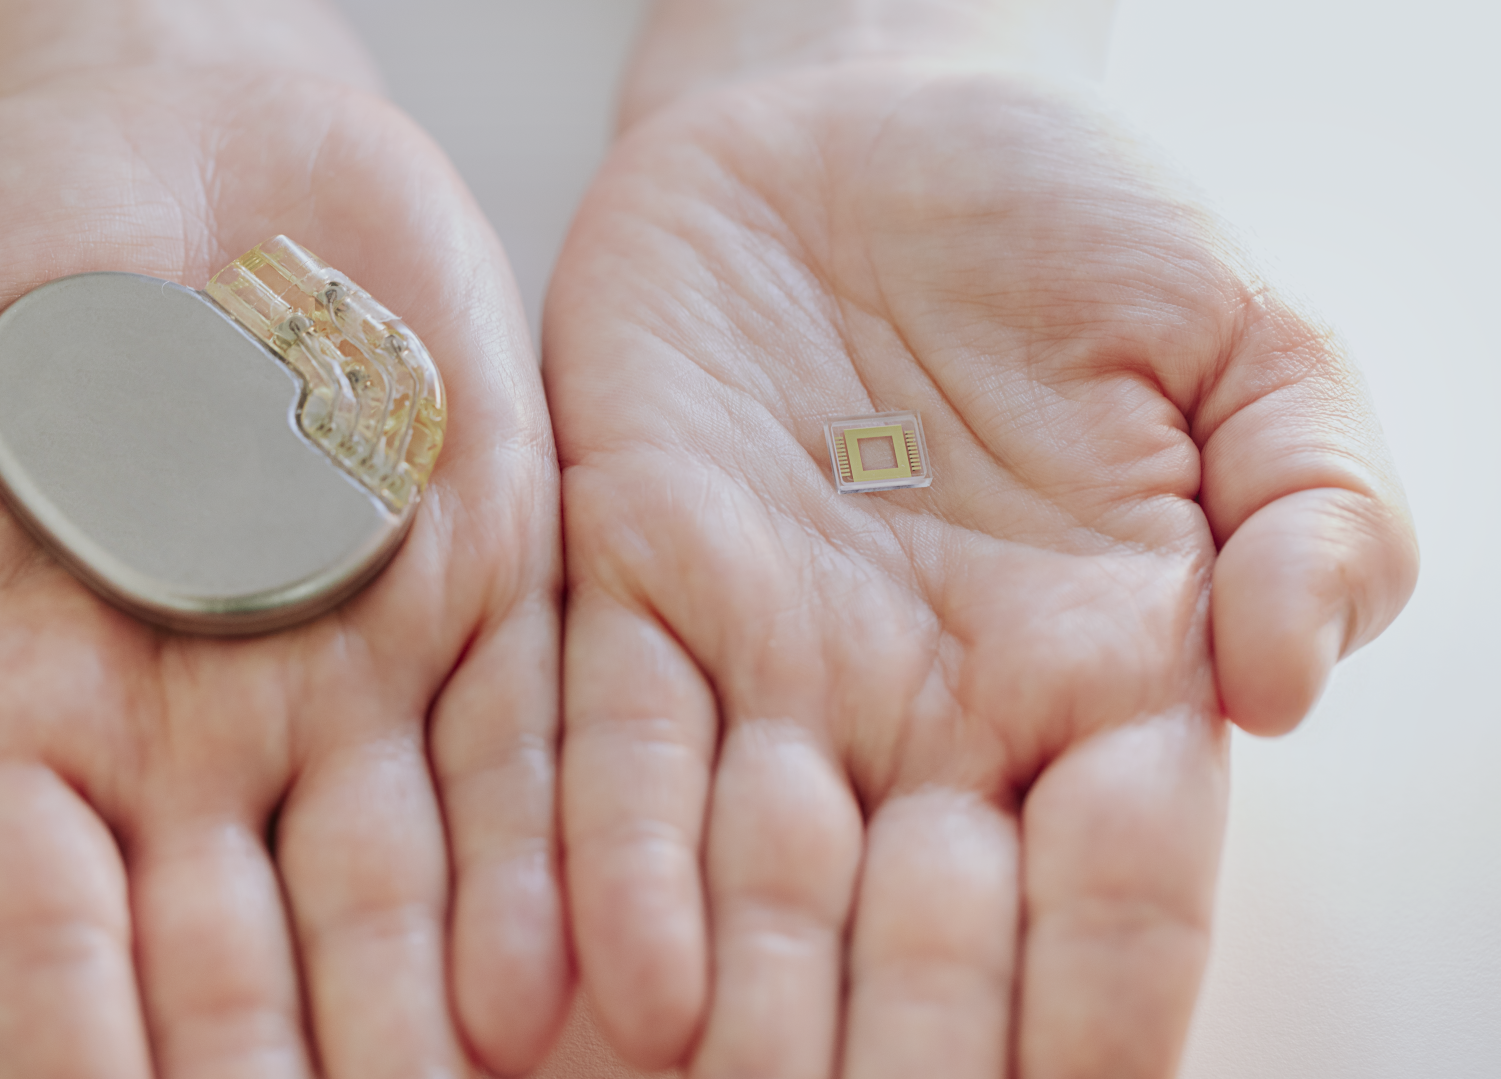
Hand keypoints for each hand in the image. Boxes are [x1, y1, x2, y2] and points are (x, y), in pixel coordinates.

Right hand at [0, 60, 566, 1078]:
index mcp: (22, 706)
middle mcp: (197, 728)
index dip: (66, 1033)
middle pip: (231, 950)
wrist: (174, 123)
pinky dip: (539, 864)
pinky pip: (523, 749)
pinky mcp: (487, 590)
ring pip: (391, 886)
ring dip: (419, 1011)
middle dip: (264, 1066)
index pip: (37, 920)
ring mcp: (354, 669)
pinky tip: (550, 977)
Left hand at [546, 54, 1415, 1078]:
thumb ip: (1317, 507)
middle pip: (922, 927)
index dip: (1100, 1006)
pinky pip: (617, 744)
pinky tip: (621, 980)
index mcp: (1099, 672)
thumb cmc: (1069, 227)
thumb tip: (1284, 687)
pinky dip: (617, 861)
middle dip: (907, 1043)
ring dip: (752, 997)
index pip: (1114, 890)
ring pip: (760, 872)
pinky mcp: (633, 574)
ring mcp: (772, 653)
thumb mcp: (1247, 343)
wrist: (867, 120)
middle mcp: (928, 703)